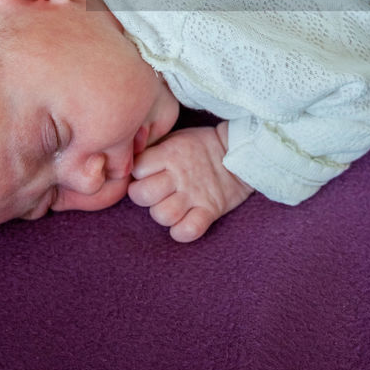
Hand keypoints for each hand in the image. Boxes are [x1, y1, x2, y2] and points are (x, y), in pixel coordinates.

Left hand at [128, 124, 253, 242]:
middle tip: (154, 193)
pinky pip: (189, 230)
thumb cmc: (200, 146)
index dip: (137, 175)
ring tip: (170, 206)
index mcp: (169, 153)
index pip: (137, 169)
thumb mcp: (175, 138)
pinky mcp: (210, 209)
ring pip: (163, 215)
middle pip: (143, 195)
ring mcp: (195, 193)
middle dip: (143, 197)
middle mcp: (179, 174)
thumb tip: (130, 160)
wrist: (240, 151)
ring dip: (162, 215)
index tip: (146, 174)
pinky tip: (182, 223)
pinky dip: (181, 232)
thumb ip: (154, 150)